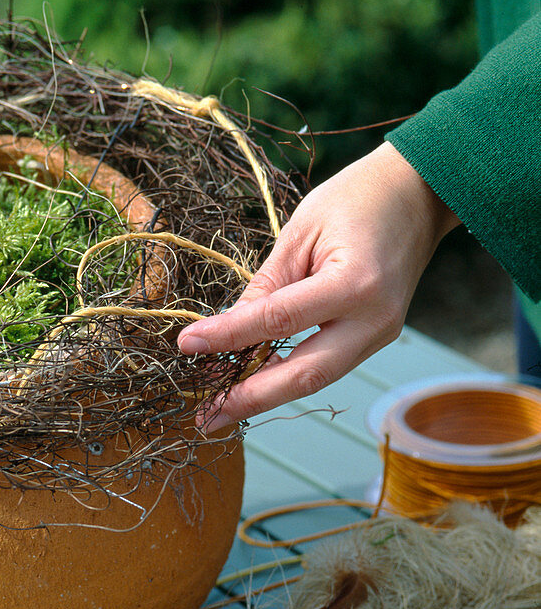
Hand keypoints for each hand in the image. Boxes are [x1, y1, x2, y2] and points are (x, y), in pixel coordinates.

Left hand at [177, 142, 460, 431]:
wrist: (421, 192)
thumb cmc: (357, 198)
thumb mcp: (300, 231)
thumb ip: (265, 285)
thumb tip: (226, 330)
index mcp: (355, 283)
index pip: (278, 320)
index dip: (229, 336)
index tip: (187, 344)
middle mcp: (374, 319)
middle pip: (304, 375)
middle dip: (250, 398)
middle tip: (205, 417)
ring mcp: (382, 333)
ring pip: (317, 378)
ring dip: (266, 394)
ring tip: (219, 407)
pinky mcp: (377, 337)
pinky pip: (327, 364)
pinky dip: (288, 375)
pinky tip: (253, 382)